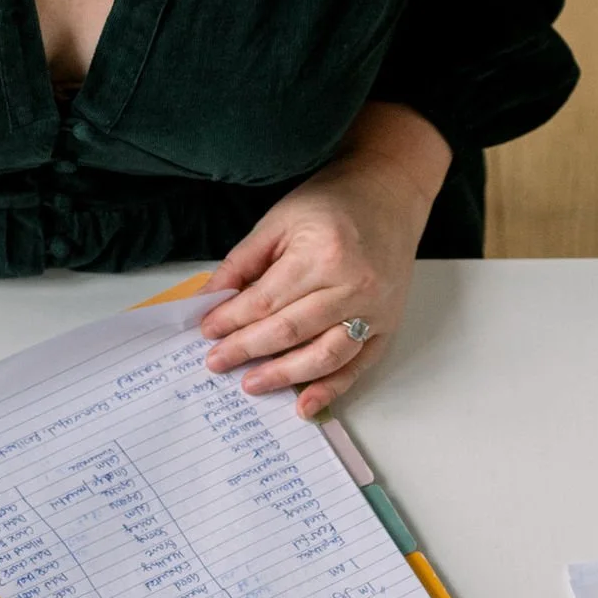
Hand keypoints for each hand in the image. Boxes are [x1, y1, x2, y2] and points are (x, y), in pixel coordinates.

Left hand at [199, 103, 451, 419]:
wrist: (390, 193)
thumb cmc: (333, 203)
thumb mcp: (279, 220)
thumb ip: (243, 262)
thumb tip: (209, 299)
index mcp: (323, 255)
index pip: (266, 301)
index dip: (231, 320)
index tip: (206, 331)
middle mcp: (353, 286)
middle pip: (290, 331)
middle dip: (247, 350)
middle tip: (216, 363)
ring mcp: (375, 309)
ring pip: (324, 356)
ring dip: (284, 376)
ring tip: (252, 384)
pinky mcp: (389, 325)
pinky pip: (357, 365)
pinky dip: (330, 388)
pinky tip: (303, 404)